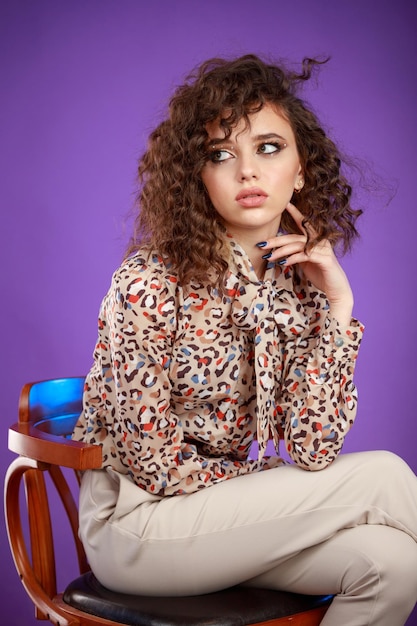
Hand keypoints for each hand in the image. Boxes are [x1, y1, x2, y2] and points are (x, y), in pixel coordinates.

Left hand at [263, 203, 353, 326]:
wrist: (335, 288)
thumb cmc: (320, 274)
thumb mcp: (304, 261)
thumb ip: (295, 253)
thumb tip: (279, 251)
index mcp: (315, 239)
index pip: (304, 223)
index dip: (296, 213)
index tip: (285, 204)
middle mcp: (320, 241)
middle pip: (295, 237)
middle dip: (277, 241)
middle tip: (262, 244)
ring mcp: (323, 249)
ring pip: (298, 245)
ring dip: (281, 252)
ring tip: (269, 258)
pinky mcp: (324, 259)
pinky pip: (305, 255)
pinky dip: (293, 258)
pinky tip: (284, 263)